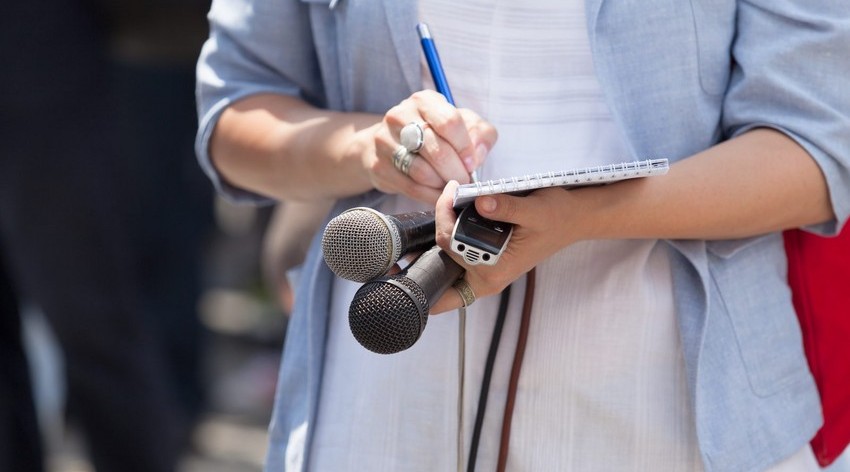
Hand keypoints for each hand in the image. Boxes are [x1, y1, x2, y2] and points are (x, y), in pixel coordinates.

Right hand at [361, 90, 496, 203]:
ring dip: (443, 184)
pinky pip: (411, 188)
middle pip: (437, 150)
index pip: (450, 122)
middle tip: (464, 181)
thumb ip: (480, 133)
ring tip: (450, 186)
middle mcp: (400, 116)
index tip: (472, 163)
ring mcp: (385, 141)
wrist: (390, 144)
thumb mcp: (462, 124)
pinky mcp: (379, 166)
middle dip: (456, 171)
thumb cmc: (434, 133)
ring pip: (422, 172)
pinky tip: (438, 194)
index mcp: (424, 101)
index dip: (465, 147)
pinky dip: (430, 195)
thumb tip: (478, 153)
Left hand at [430, 181, 585, 313]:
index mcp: (494, 272)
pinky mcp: (485, 263)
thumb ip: (507, 208)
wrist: (572, 220)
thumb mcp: (534, 210)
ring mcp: (484, 273)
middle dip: (441, 223)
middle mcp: (486, 279)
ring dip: (444, 230)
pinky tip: (457, 213)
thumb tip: (481, 202)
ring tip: (453, 200)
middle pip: (442, 253)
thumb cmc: (556, 216)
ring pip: (445, 258)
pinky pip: (456, 257)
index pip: (450, 245)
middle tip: (452, 192)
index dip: (443, 217)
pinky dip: (452, 237)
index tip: (452, 191)